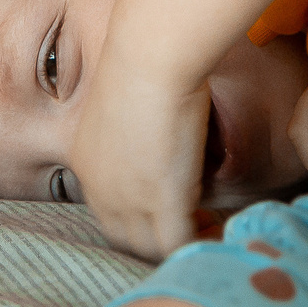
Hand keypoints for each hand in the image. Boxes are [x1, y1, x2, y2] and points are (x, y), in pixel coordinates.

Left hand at [68, 42, 211, 261]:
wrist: (150, 57)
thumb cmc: (143, 61)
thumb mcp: (130, 102)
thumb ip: (139, 128)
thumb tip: (165, 127)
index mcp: (87, 161)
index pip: (108, 210)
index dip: (140, 217)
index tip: (171, 207)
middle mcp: (100, 188)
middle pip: (124, 238)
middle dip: (156, 240)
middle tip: (194, 226)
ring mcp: (128, 200)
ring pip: (149, 249)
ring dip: (178, 245)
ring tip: (209, 230)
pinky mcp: (161, 203)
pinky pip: (176, 245)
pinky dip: (198, 244)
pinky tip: (219, 233)